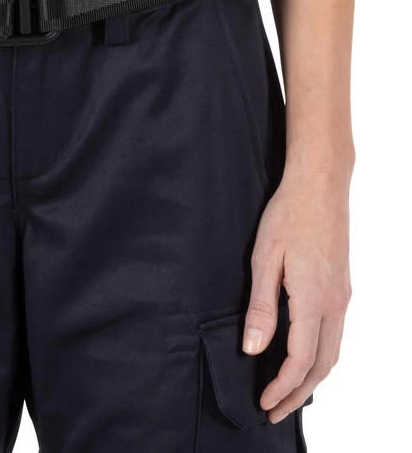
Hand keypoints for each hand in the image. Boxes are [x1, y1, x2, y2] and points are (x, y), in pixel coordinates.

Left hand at [242, 169, 351, 421]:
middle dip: (299, 393)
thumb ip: (261, 306)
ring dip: (312, 378)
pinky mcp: (342, 286)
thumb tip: (253, 349)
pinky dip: (321, 357)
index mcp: (313, 297)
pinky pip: (335, 333)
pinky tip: (305, 357)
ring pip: (333, 351)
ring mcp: (342, 295)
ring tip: (288, 392)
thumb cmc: (288, 214)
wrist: (320, 184)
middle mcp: (334, 302)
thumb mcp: (265, 257)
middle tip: (275, 411)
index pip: (301, 358)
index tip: (264, 402)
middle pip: (322, 365)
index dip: (282, 386)